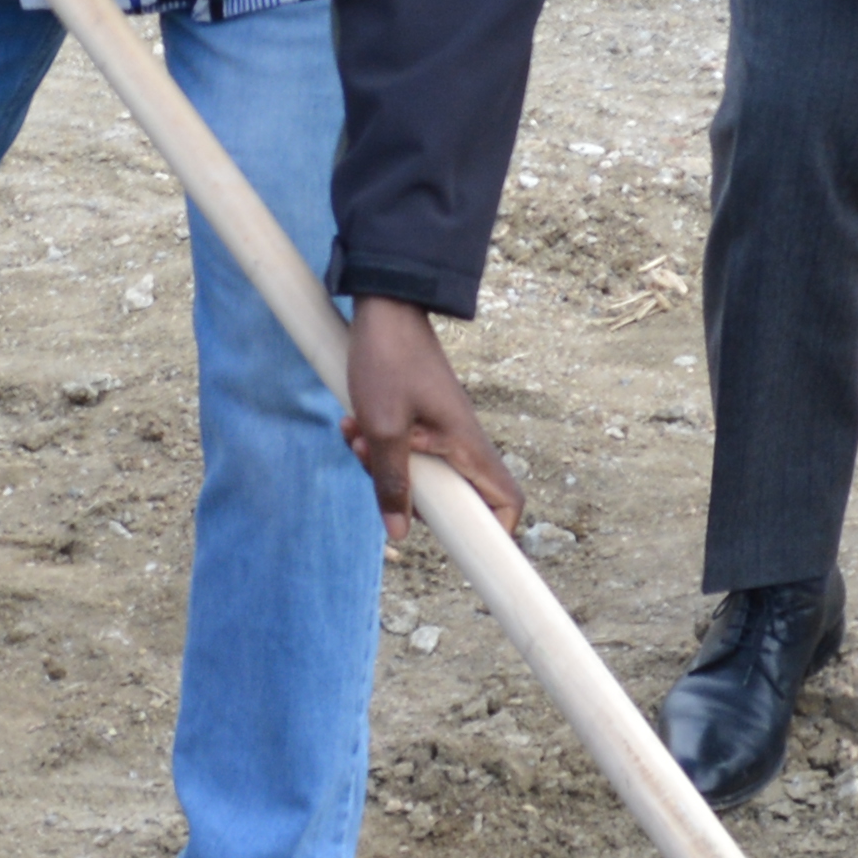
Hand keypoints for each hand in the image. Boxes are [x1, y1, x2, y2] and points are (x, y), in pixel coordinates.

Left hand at [341, 295, 519, 536]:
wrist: (383, 306)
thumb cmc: (389, 360)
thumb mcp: (383, 427)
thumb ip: (393, 482)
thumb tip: (400, 536)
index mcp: (468, 446)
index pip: (505, 504)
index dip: (494, 535)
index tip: (463, 552)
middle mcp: (461, 441)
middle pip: (450, 496)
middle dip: (406, 494)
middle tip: (372, 463)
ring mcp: (441, 429)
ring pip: (419, 472)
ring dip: (381, 464)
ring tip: (354, 434)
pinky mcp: (420, 418)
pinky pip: (403, 448)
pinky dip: (377, 444)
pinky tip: (351, 423)